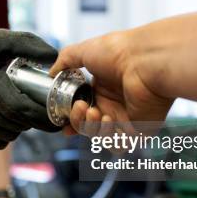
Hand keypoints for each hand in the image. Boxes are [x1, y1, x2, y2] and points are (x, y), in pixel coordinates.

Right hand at [0, 25, 59, 148]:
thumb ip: (28, 44)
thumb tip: (55, 58)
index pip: (16, 106)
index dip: (39, 115)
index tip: (56, 116)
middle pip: (12, 123)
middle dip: (33, 121)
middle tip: (43, 111)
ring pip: (3, 135)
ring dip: (19, 129)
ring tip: (24, 114)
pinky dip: (5, 136)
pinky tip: (8, 122)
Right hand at [49, 30, 172, 134]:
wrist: (145, 60)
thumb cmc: (119, 52)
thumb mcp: (84, 50)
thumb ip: (65, 61)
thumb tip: (51, 72)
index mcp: (102, 89)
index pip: (81, 110)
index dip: (70, 116)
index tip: (60, 118)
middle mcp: (114, 104)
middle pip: (87, 126)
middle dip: (78, 120)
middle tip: (80, 107)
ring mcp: (126, 118)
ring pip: (100, 137)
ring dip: (91, 128)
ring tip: (94, 112)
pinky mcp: (139, 130)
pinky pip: (119, 146)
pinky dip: (108, 139)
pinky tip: (108, 121)